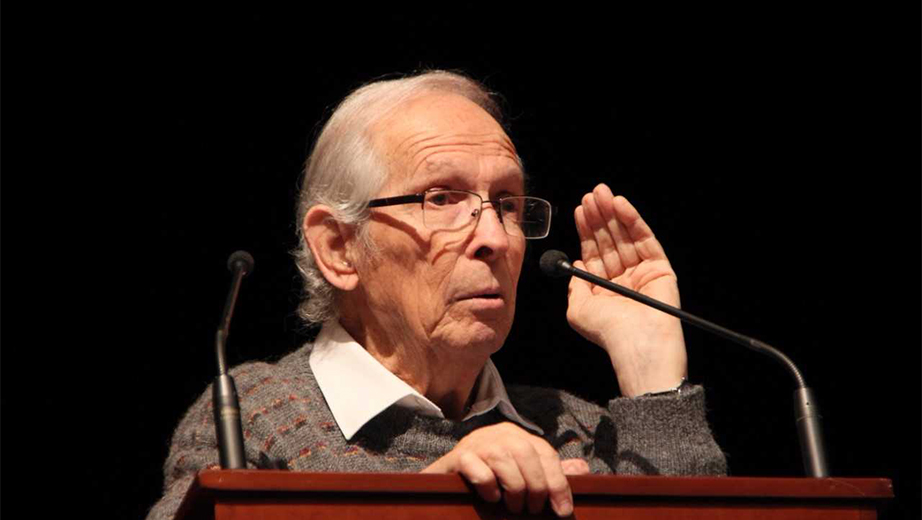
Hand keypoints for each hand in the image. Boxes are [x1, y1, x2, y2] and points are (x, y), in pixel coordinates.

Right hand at [422, 422, 589, 516]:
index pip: (546, 453)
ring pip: (506, 463)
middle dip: (537, 489)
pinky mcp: (459, 457)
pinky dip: (490, 489)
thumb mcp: (521, 474)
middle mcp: (499, 433)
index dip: (558, 483)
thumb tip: (583, 468)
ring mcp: (477, 442)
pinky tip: (491, 498)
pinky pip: (481, 472)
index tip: (563, 511)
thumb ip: (549, 472)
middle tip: (533, 511)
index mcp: (517, 435)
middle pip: (528, 455)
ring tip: (512, 508)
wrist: (444, 482)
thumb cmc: (489, 478)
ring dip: (515, 492)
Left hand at [568, 184, 686, 396]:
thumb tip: (575, 264)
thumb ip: (575, 285)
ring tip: (602, 194)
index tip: (580, 209)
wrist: (637, 344)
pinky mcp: (660, 268)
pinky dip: (632, 220)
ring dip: (613, 214)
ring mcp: (642, 272)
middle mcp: (623, 279)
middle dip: (599, 217)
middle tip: (591, 195)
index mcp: (604, 289)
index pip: (594, 253)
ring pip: (626, 237)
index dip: (587, 231)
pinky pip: (645, 240)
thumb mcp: (577, 309)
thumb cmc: (607, 332)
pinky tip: (620, 204)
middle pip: (610, 241)